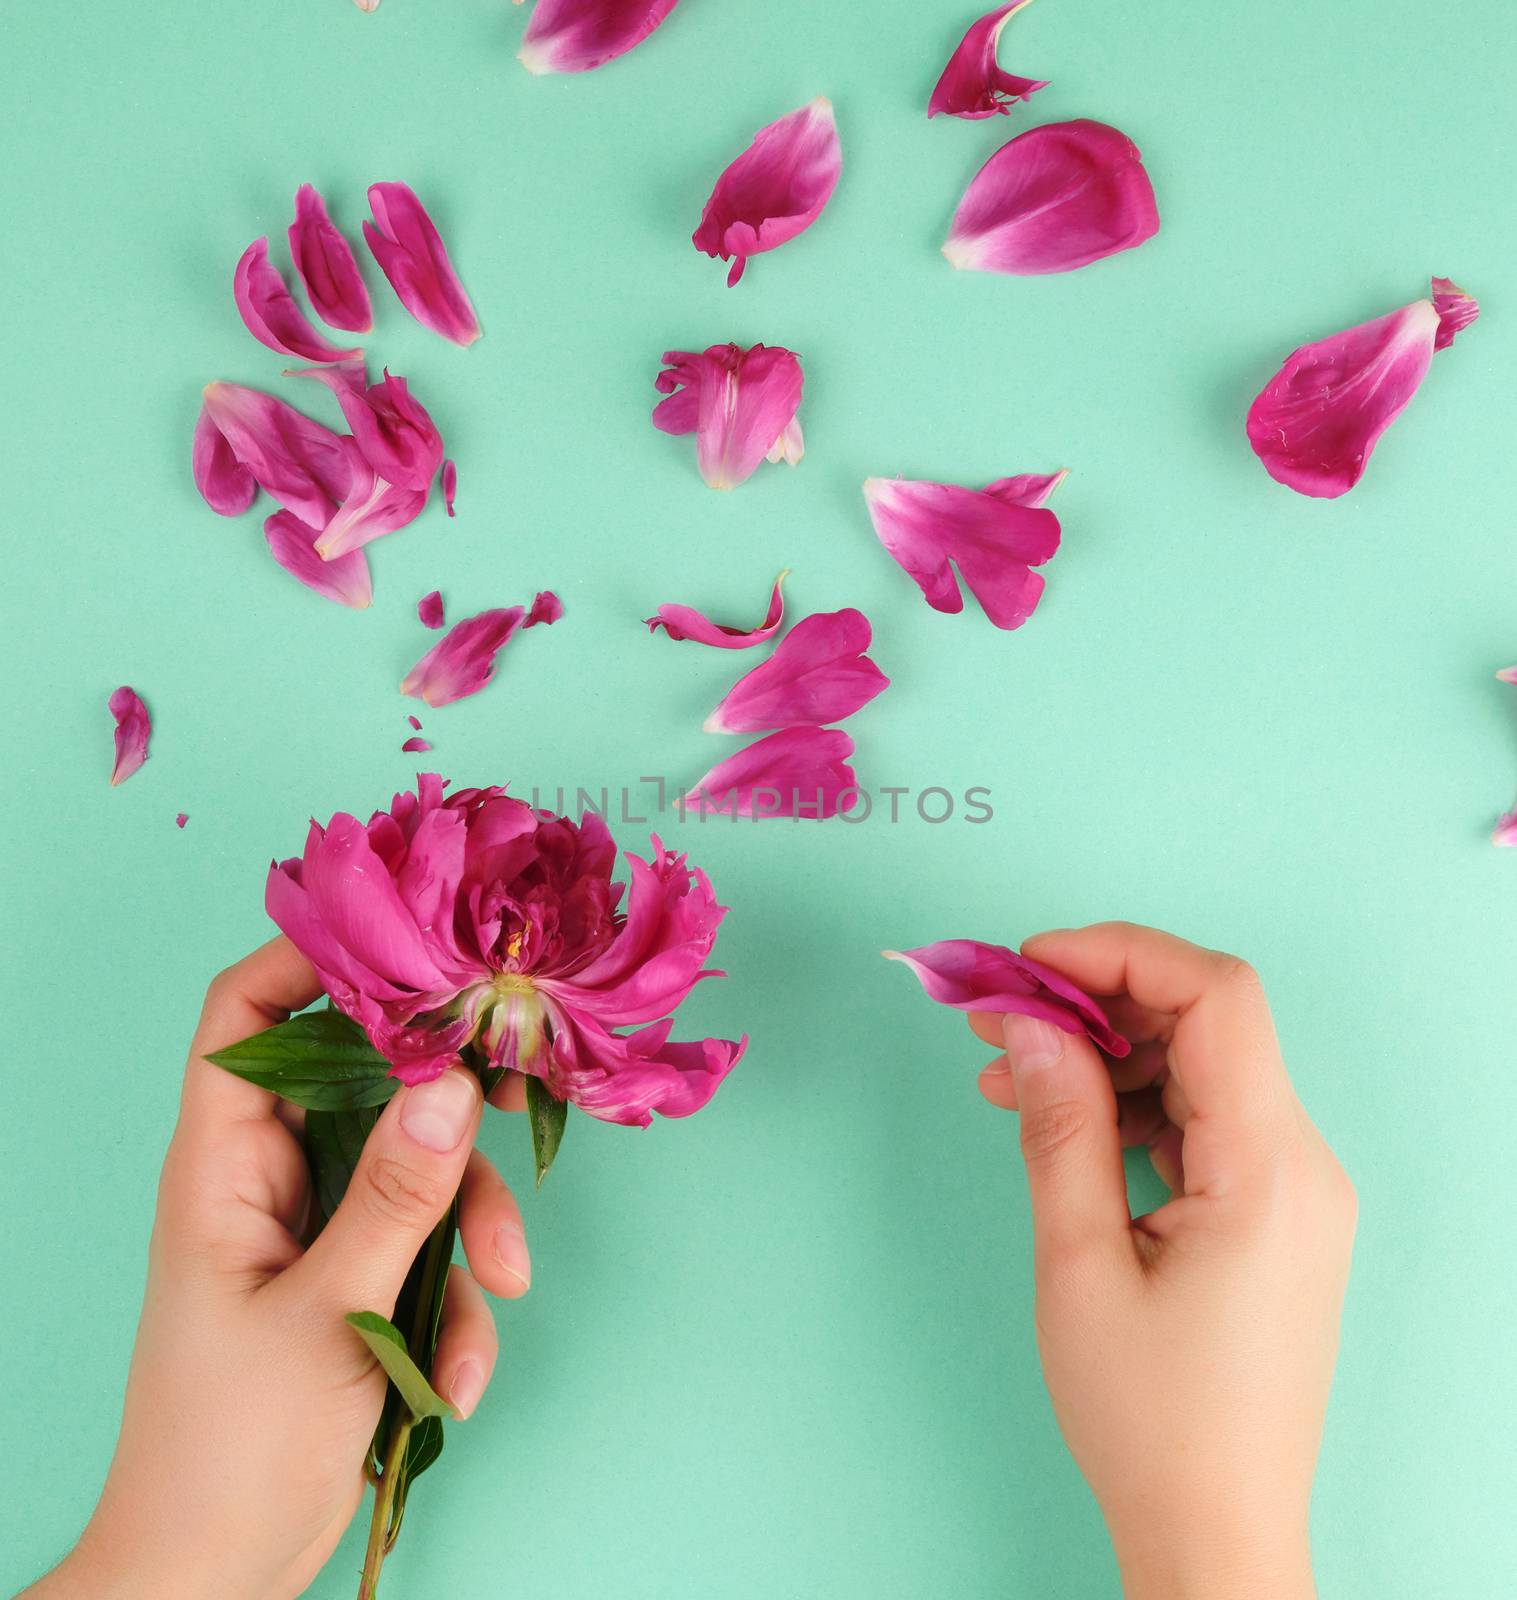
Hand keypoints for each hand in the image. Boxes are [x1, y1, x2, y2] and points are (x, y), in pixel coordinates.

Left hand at [27, 938, 533, 1599]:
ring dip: (470, 1231)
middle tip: (517, 1101)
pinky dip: (455, 1307)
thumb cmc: (228, 1448)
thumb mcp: (327, 1313)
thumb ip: (396, 1195)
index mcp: (223, 1167)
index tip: (410, 937)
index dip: (311, 958)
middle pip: (367, 1086)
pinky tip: (453, 1378)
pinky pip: (428, 1255)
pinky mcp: (358, 1286)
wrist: (214, 1579)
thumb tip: (454, 1081)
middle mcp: (272, 1182)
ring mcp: (319, 1234)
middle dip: (447, 1114)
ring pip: (417, 1174)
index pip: (245, 1018)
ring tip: (498, 1297)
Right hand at [970, 923, 1355, 1599]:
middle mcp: (1300, 1164)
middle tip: (997, 1012)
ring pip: (1199, 1068)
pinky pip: (1200, 1120)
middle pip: (1208, 1022)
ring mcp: (1291, 1190)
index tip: (1027, 963)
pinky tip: (1058, 1121)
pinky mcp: (1269, 1214)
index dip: (1119, 954)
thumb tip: (1026, 1019)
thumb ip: (1058, 1127)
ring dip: (1104, 1055)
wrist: (1213, 1528)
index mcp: (1269, 1170)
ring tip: (1006, 1075)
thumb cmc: (1148, 1418)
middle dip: (1097, 999)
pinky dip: (1128, 1105)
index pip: (1217, 997)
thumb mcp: (1079, 1264)